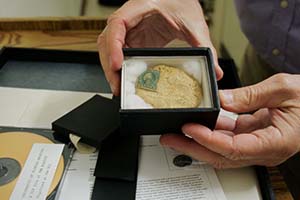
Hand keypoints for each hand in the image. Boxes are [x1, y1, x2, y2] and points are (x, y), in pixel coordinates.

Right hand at [97, 0, 222, 95]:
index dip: (114, 45)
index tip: (117, 64)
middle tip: (118, 86)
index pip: (117, 25)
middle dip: (109, 65)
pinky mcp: (133, 40)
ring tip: (120, 87)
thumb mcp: (193, 22)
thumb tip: (215, 70)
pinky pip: (119, 53)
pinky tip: (125, 79)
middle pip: (107, 42)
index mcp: (139, 8)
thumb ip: (204, 45)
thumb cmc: (180, 1)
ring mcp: (129, 30)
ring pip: (109, 49)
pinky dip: (119, 67)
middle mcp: (129, 19)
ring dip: (111, 69)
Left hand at [160, 73, 299, 167]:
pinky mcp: (252, 137)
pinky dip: (210, 132)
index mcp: (275, 142)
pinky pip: (227, 138)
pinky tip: (196, 125)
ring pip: (221, 149)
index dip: (208, 139)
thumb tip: (221, 100)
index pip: (234, 148)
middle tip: (169, 138)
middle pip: (221, 155)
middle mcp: (264, 150)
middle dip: (193, 147)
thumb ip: (250, 95)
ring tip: (175, 133)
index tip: (189, 128)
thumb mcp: (283, 89)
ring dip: (197, 142)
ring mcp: (257, 145)